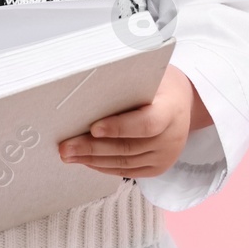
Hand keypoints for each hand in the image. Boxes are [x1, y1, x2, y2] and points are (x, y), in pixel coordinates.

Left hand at [57, 66, 208, 177]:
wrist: (182, 102)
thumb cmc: (158, 84)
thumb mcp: (149, 76)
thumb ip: (126, 86)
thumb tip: (85, 89)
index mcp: (171, 110)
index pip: (147, 124)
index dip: (119, 128)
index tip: (93, 128)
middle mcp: (172, 138)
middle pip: (128, 148)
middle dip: (93, 148)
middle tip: (66, 146)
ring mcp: (166, 156)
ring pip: (124, 163)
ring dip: (92, 160)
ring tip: (68, 155)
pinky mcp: (158, 168)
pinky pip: (127, 171)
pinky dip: (103, 166)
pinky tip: (86, 161)